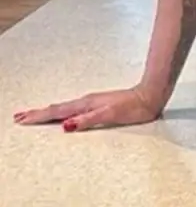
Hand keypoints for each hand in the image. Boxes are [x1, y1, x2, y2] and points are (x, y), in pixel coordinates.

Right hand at [13, 85, 164, 132]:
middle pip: (57, 108)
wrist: (150, 96)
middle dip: (37, 113)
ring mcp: (92, 102)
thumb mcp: (110, 115)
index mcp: (86, 105)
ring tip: (34, 114)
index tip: (22, 120)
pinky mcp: (99, 103)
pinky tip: (63, 113)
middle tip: (19, 117)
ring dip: (47, 111)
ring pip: (64, 107)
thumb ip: (88, 120)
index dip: (39, 117)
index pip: (57, 112)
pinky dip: (62, 111)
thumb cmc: (133, 107)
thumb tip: (66, 125)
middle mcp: (87, 101)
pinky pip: (73, 108)